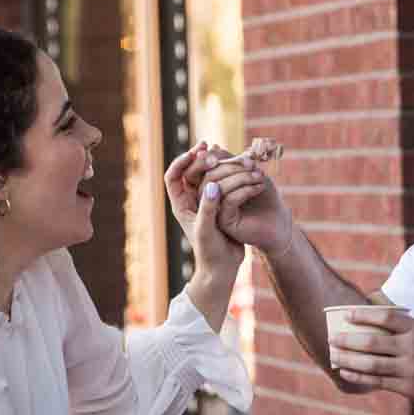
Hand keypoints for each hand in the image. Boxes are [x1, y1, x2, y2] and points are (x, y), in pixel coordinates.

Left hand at [163, 143, 247, 278]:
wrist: (222, 267)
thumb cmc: (210, 252)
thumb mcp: (207, 230)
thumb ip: (208, 208)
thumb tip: (212, 185)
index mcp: (181, 205)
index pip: (174, 177)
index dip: (181, 161)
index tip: (196, 152)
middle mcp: (191, 201)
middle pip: (190, 172)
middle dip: (200, 158)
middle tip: (211, 146)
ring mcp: (206, 202)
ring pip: (207, 175)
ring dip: (215, 163)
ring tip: (226, 152)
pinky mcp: (221, 204)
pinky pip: (222, 183)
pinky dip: (229, 173)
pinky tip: (239, 166)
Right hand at [196, 143, 293, 256]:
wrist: (278, 221)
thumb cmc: (263, 195)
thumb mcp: (248, 173)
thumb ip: (231, 161)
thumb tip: (212, 147)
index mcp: (212, 185)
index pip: (207, 167)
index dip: (222, 158)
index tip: (245, 154)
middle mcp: (209, 198)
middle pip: (209, 176)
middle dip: (233, 166)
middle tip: (253, 164)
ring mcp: (215, 211)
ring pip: (217, 187)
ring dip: (241, 177)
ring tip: (260, 176)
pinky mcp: (224, 222)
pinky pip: (228, 200)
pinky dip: (245, 190)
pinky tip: (259, 187)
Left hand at [329, 309, 413, 410]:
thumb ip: (409, 330)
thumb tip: (380, 325)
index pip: (385, 318)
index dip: (363, 315)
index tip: (347, 314)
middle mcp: (412, 347)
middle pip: (372, 342)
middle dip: (348, 340)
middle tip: (332, 337)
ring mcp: (409, 369)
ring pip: (371, 363)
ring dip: (348, 359)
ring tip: (334, 355)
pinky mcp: (408, 387)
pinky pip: (378, 381)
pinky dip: (359, 376)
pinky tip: (346, 371)